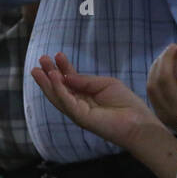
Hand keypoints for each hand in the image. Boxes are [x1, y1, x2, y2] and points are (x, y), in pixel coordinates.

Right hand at [30, 51, 156, 150]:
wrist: (138, 122)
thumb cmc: (126, 103)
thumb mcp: (105, 84)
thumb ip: (85, 80)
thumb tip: (65, 76)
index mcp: (86, 96)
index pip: (70, 81)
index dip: (62, 68)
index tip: (56, 55)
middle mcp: (79, 105)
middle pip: (59, 89)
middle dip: (49, 75)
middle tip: (40, 60)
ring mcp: (78, 112)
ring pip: (58, 97)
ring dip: (47, 82)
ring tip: (38, 69)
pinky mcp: (81, 118)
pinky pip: (66, 101)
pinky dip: (58, 89)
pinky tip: (53, 77)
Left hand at [145, 44, 176, 130]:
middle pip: (166, 78)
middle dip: (167, 58)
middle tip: (173, 47)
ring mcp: (169, 116)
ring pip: (154, 85)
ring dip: (158, 65)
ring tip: (166, 54)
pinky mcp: (162, 117)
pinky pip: (151, 93)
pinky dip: (153, 76)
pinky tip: (160, 66)